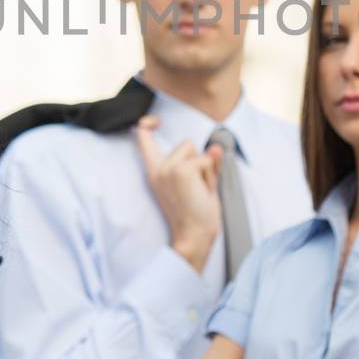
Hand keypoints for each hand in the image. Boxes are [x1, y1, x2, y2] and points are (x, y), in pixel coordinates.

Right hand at [135, 116, 222, 272]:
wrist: (193, 237)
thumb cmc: (196, 217)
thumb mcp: (199, 186)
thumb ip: (206, 165)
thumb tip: (215, 147)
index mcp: (155, 173)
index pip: (143, 140)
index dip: (146, 124)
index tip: (154, 121)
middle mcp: (158, 169)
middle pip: (186, 144)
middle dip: (199, 162)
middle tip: (196, 189)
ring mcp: (169, 168)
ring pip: (197, 151)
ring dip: (206, 170)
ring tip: (200, 191)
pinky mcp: (182, 170)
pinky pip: (207, 160)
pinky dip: (210, 176)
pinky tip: (203, 192)